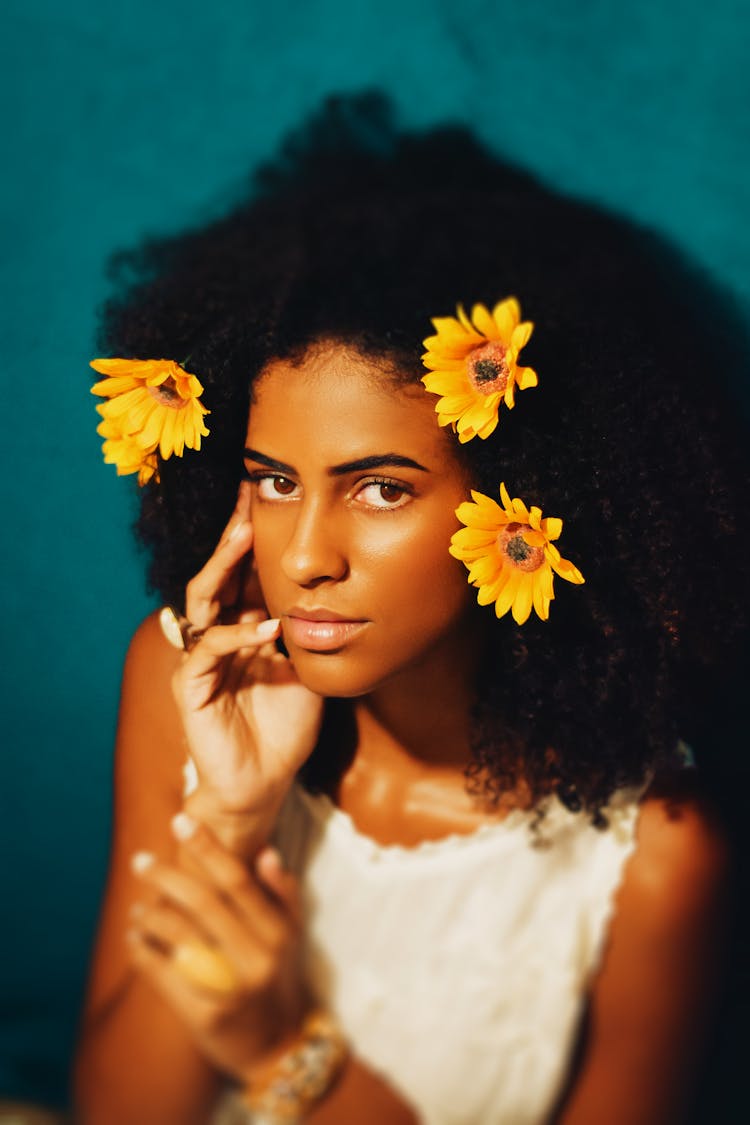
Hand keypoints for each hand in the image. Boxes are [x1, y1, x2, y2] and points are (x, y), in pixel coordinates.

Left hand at [127, 816, 308, 1082]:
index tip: (181, 821)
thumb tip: (266, 851)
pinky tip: (133, 939)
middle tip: (139, 859)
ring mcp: (232, 989)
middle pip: (204, 904)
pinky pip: (165, 976)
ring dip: (152, 915)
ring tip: (138, 906)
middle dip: (167, 876)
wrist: (279, 1047)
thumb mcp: (292, 935)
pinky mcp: (206, 1016)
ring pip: (181, 938)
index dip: (208, 849)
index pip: (238, 880)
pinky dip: (143, 953)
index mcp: (278, 932)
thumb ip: (282, 893)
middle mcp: (258, 957)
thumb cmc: (280, 978)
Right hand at [173, 482, 323, 820]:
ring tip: (244, 537)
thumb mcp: (308, 668)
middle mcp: (217, 635)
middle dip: (232, 537)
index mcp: (243, 627)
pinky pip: (209, 649)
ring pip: (203, 600)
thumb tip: (340, 595)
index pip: (244, 575)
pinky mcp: (191, 686)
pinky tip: (266, 626)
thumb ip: (313, 633)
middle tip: (247, 500)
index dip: (253, 540)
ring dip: (224, 567)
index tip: (267, 499)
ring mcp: (200, 659)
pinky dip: (237, 635)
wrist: (264, 782)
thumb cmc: (286, 726)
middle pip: (218, 575)